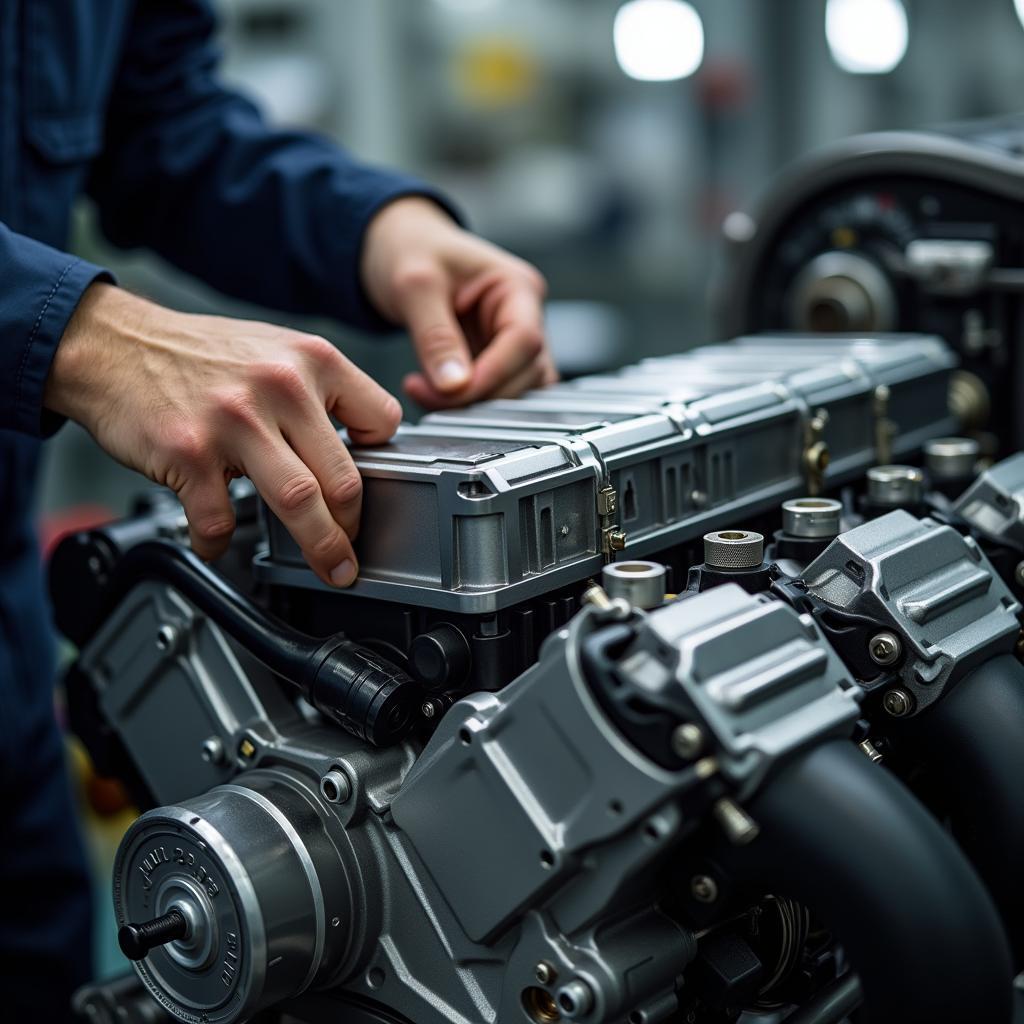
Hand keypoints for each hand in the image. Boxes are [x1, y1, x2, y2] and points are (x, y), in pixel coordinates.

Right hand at [44, 284, 400, 585]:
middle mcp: (280, 386)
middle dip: (353, 527)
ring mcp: (235, 421)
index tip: (374, 486)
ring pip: (299, 503)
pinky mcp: (190, 453)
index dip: (383, 460)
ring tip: (327, 567)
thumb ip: (320, 390)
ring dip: (319, 548)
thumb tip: (360, 447)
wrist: (115, 346)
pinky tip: (217, 543)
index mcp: (312, 359)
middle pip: (343, 478)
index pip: (381, 421)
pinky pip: (221, 520)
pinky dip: (221, 544)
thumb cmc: (200, 355)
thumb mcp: (277, 349)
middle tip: (352, 551)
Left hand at [361, 197, 557, 408]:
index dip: (493, 374)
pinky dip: (468, 403)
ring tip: (425, 392)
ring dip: (474, 403)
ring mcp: (513, 341)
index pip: (524, 342)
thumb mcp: (415, 286)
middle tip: (424, 393)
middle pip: (524, 373)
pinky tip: (434, 393)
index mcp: (518, 286)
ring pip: (516, 391)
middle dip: (477, 393)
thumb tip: (455, 386)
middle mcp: (525, 315)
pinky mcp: (497, 361)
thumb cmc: (411, 249)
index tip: (453, 392)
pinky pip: (496, 394)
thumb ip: (436, 337)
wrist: (399, 247)